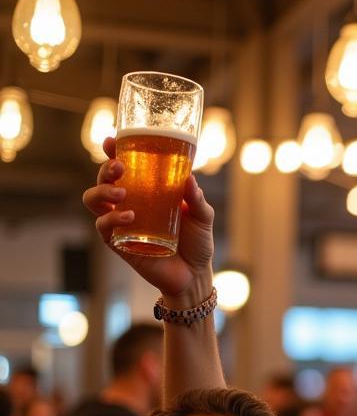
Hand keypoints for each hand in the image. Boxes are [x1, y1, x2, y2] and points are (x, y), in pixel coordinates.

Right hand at [82, 135, 215, 308]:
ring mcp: (121, 223)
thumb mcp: (202, 217)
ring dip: (101, 191)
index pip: (123, 166)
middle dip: (105, 169)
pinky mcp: (119, 243)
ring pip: (93, 199)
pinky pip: (103, 227)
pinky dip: (111, 219)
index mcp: (146, 191)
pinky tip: (129, 217)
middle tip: (119, 167)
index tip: (110, 140)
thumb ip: (197, 199)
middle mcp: (129, 204)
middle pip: (103, 179)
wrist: (195, 275)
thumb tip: (189, 177)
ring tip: (121, 192)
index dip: (112, 151)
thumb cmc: (197, 242)